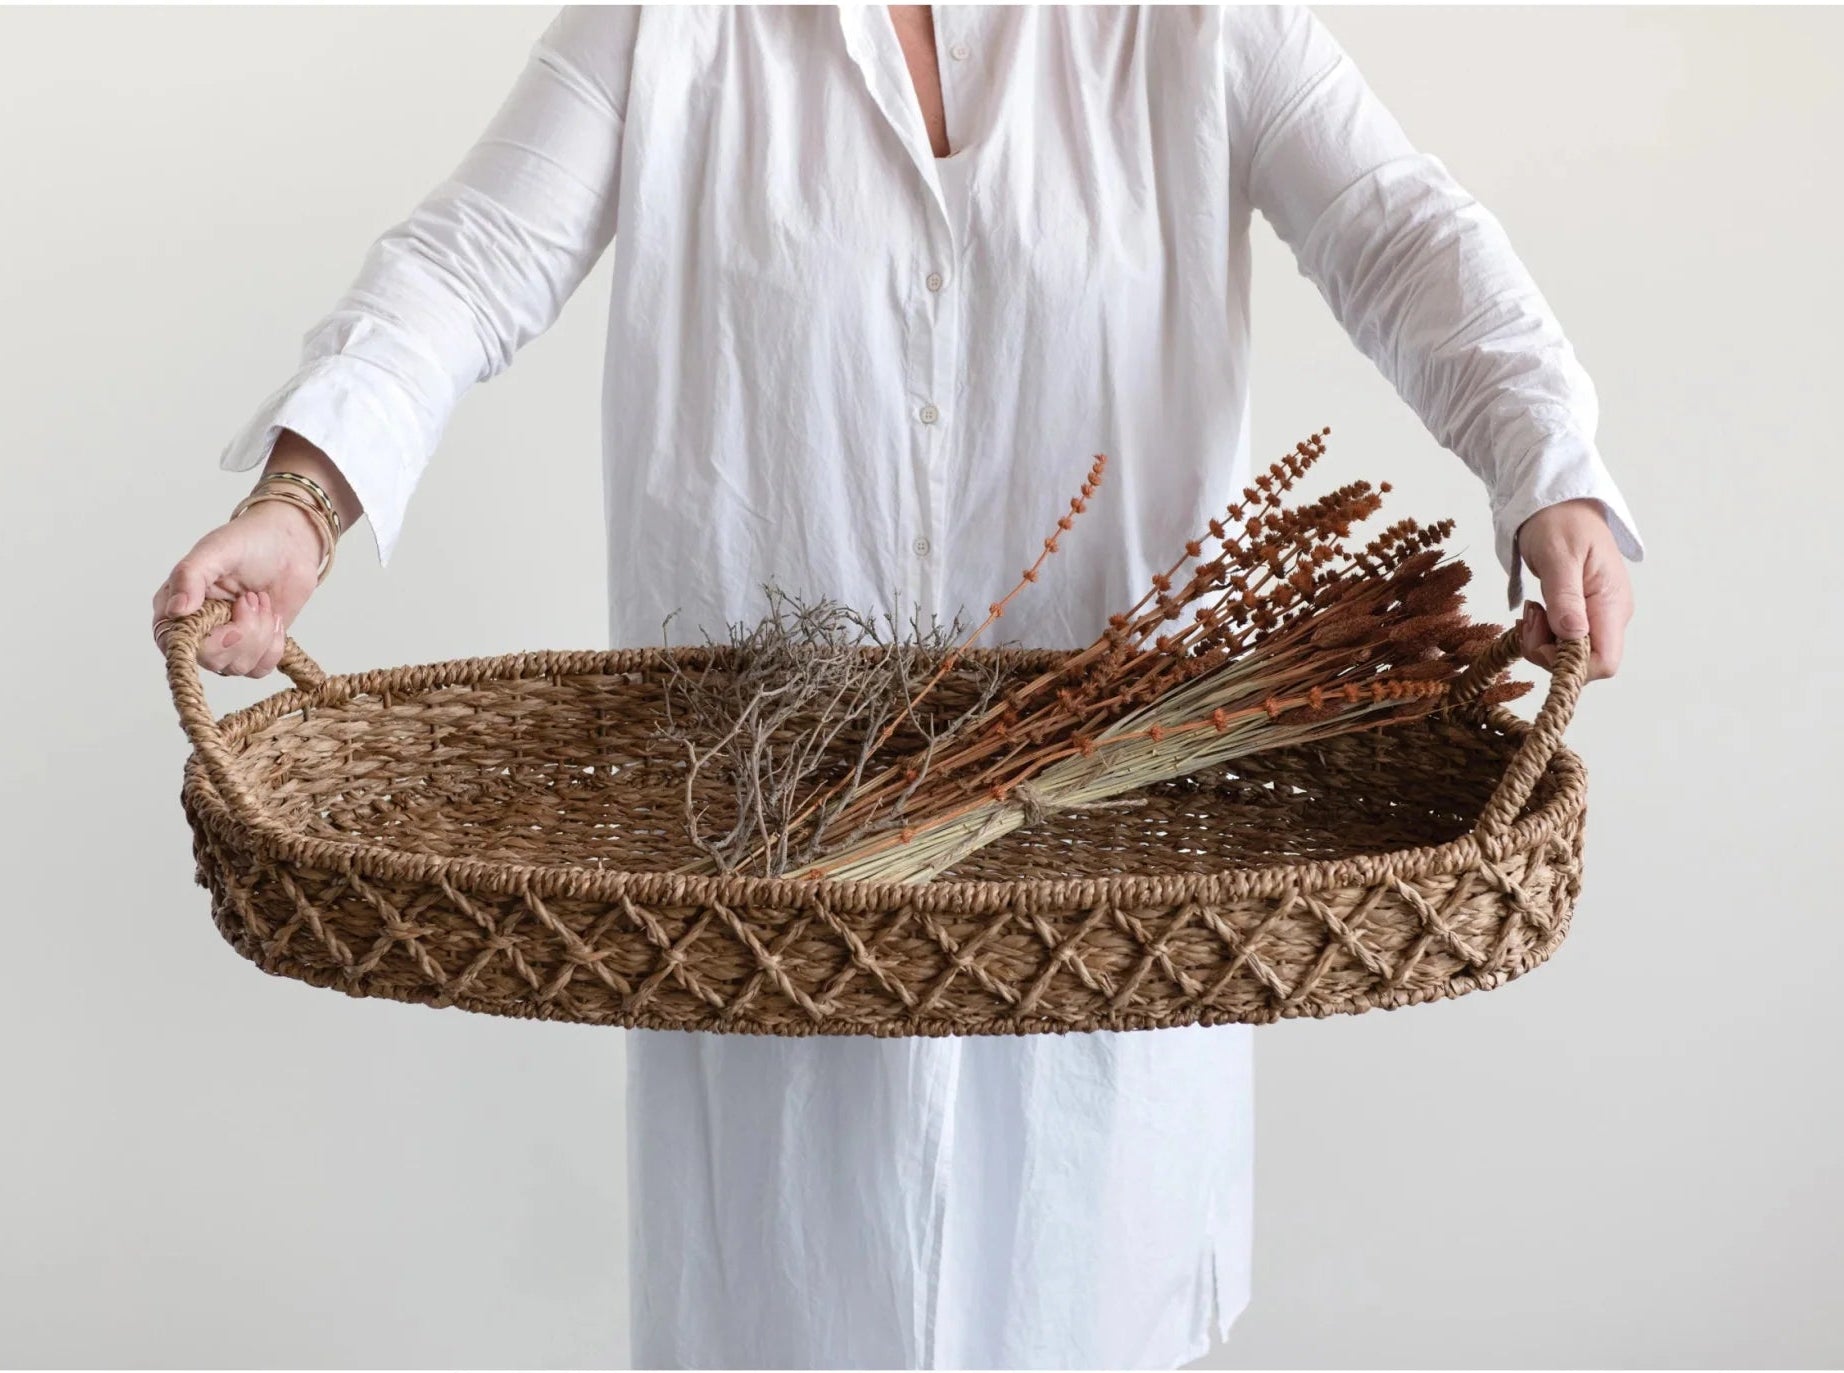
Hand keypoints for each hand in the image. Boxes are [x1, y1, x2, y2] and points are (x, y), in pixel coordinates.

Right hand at [151, 499, 324, 676]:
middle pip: (211, 660)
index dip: (204, 638)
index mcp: (175, 607)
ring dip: (261, 633)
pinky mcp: (253, 650)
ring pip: (238, 666)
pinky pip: (259, 669)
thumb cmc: (246, 542)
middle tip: (251, 598)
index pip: (174, 643)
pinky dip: (273, 646)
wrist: (289, 544)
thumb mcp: (214, 552)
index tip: (228, 612)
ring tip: (262, 601)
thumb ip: (190, 577)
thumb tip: (175, 610)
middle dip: (242, 631)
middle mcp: (197, 631)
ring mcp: (226, 644)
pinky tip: (274, 618)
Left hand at [1515, 498, 1631, 680]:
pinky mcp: (1584, 612)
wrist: (1558, 502)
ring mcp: (1598, 615)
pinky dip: (1544, 633)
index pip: (1604, 663)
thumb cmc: (1560, 522)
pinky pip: (1564, 639)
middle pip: (1584, 663)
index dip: (1569, 664)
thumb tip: (1573, 637)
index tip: (1542, 636)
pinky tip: (1536, 611)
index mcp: (1611, 604)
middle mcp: (1611, 616)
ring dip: (1542, 641)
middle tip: (1528, 617)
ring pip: (1570, 654)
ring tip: (1531, 608)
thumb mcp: (1558, 557)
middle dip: (1548, 651)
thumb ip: (1565, 597)